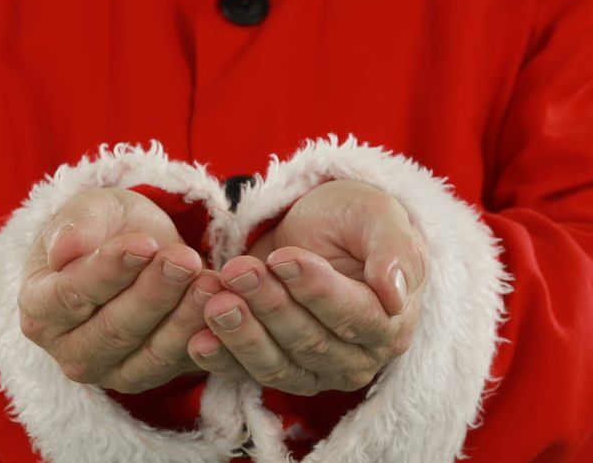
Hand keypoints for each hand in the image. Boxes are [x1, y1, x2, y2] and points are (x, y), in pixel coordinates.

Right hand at [18, 187, 220, 393]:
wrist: (136, 248)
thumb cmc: (104, 227)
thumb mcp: (91, 210)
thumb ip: (77, 225)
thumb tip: (64, 250)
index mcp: (40, 307)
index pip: (71, 295)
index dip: (109, 271)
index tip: (146, 244)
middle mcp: (68, 349)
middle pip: (113, 329)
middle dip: (154, 293)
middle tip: (186, 259)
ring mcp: (109, 370)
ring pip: (150, 354)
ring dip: (184, 319)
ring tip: (212, 282)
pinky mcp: (148, 378)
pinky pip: (179, 366)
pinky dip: (203, 341)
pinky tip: (225, 311)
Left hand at [186, 180, 425, 395]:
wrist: (321, 227)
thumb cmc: (356, 219)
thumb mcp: (379, 217)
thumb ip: (395, 251)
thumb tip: (394, 295)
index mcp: (390, 324)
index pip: (355, 316)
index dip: (317, 290)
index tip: (284, 258)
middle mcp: (355, 357)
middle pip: (310, 342)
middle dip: (270, 306)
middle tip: (238, 272)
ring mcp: (314, 370)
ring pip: (277, 365)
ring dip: (242, 335)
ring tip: (215, 301)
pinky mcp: (275, 369)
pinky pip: (246, 374)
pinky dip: (222, 360)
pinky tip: (198, 341)